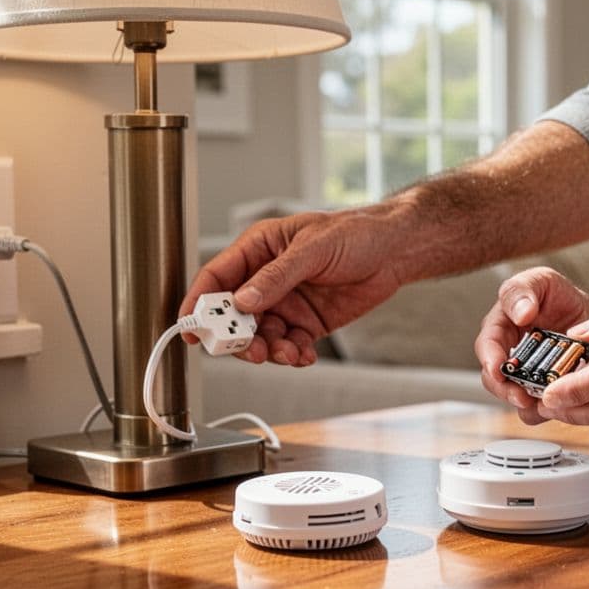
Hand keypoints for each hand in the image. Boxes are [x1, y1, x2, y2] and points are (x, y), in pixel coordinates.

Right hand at [181, 207, 406, 365]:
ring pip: (261, 336)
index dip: (200, 303)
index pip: (217, 277)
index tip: (192, 329)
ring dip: (269, 350)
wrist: (396, 250)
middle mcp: (266, 279)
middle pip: (234, 315)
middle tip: (252, 351)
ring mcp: (286, 303)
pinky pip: (288, 346)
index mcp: (259, 249)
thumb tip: (244, 301)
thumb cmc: (356, 233)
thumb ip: (277, 276)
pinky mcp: (307, 323)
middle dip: (239, 337)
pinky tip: (304, 356)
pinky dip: (292, 355)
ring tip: (287, 354)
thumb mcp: (313, 248)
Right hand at [474, 267, 588, 422]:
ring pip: (515, 400)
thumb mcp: (543, 281)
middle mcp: (508, 357)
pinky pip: (539, 412)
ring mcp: (526, 379)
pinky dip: (547, 412)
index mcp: (501, 328)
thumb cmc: (561, 298)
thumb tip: (521, 314)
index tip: (498, 369)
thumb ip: (524, 289)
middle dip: (506, 390)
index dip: (490, 359)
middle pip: (495, 380)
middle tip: (522, 396)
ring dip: (527, 405)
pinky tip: (560, 406)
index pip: (487, 346)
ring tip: (544, 404)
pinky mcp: (544, 396)